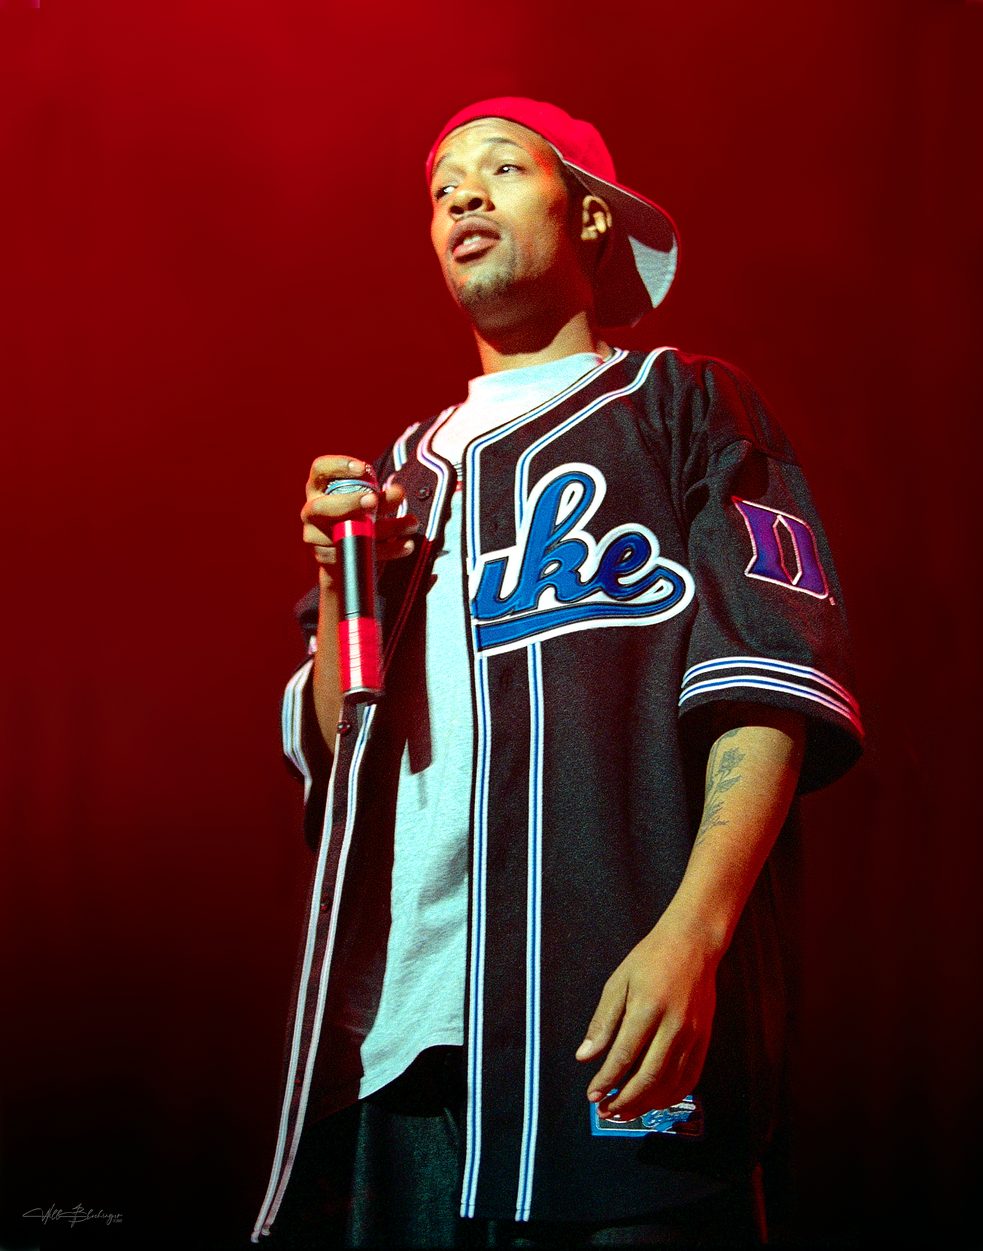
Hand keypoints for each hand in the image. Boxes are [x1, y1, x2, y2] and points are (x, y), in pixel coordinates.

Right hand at [300, 455, 418, 568]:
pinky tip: (406, 545)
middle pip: (323, 507)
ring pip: (346, 534)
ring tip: (411, 523)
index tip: (364, 469)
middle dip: (351, 503)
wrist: (343, 552)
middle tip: (374, 500)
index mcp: (318, 487)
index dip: (339, 466)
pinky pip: (357, 555)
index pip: (320, 469)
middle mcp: (311, 511)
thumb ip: (380, 494)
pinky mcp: (327, 559)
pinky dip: (387, 550)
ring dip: (383, 529)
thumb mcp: (367, 499)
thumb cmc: (356, 514)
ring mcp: (314, 536)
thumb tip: (397, 492)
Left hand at [575, 915, 719, 1120]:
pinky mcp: (706, 1039)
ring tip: (625, 1112)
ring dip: (646, 1103)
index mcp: (647, 1008)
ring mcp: (694, 1035)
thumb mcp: (618, 982)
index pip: (623, 1056)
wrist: (693, 944)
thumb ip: (603, 1022)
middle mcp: (674, 1026)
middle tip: (606, 1112)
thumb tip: (585, 1057)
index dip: (606, 1080)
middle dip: (625, 1100)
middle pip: (649, 1077)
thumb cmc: (649, 959)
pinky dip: (671, 1095)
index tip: (592, 1095)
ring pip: (671, 1083)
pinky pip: (690, 1077)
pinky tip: (654, 1101)